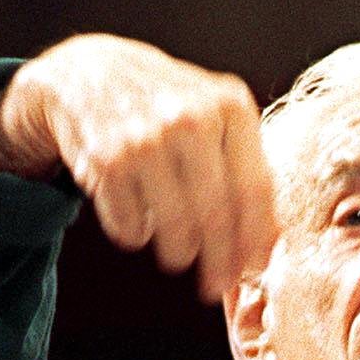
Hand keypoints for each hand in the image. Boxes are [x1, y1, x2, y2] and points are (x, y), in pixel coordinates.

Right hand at [0, 34, 277, 303]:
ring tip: (177, 253)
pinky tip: (136, 216)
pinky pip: (133, 226)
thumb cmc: (164, 106)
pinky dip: (136, 234)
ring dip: (179, 254)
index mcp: (230, 106)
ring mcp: (147, 137)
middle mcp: (190, 117)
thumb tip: (271, 241)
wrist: (88, 74)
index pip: (255, 191)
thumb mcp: (213, 116)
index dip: (256, 240)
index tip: (253, 268)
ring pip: (177, 228)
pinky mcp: (108, 159)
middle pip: (218, 216)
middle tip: (216, 284)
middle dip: (220, 263)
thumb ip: (246, 167)